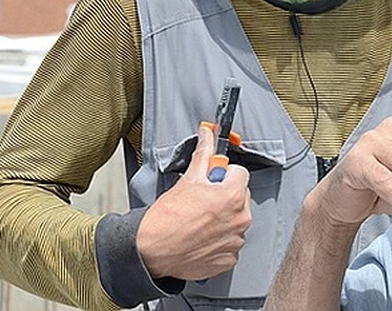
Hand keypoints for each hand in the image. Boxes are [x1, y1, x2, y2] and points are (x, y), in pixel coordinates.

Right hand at [137, 124, 251, 280]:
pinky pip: (231, 243)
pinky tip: (202, 238)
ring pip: (237, 220)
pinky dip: (220, 241)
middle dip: (225, 196)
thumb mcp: (188, 179)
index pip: (240, 173)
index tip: (211, 182)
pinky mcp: (229, 259)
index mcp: (233, 195)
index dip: (223, 175)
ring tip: (200, 222)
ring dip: (224, 219)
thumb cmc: (167, 217)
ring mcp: (236, 240)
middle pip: (241, 197)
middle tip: (203, 202)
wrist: (150, 251)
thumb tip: (208, 133)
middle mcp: (241, 218)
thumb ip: (204, 154)